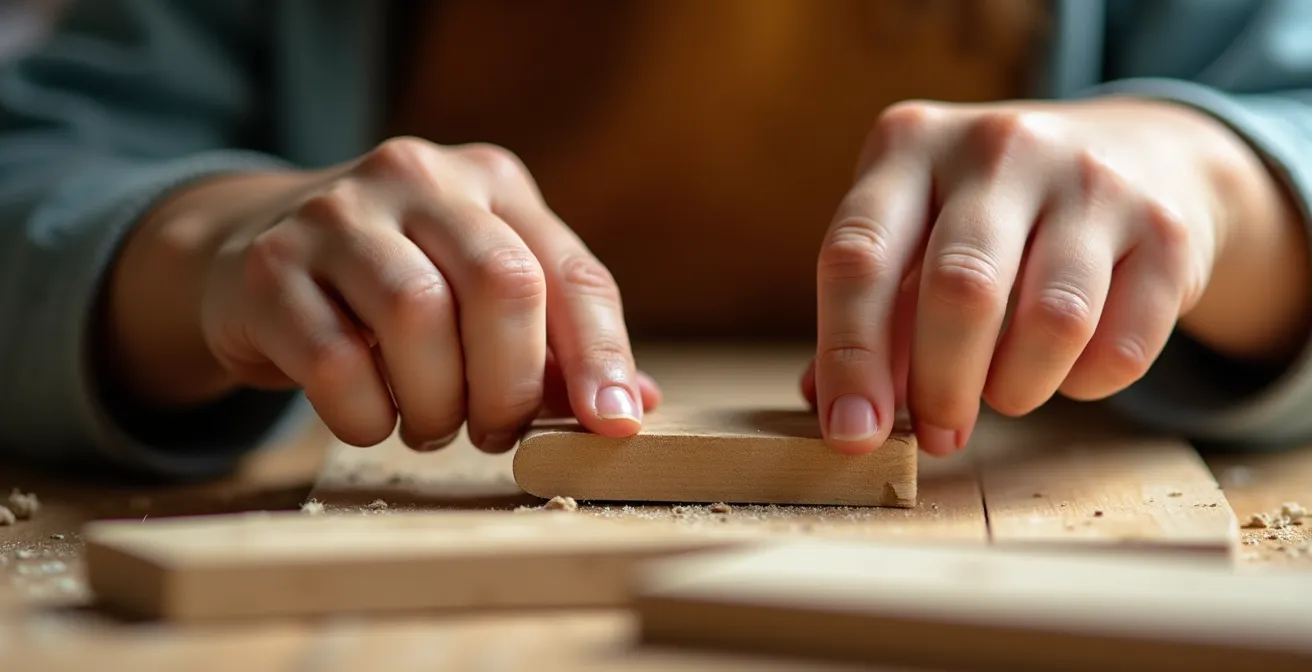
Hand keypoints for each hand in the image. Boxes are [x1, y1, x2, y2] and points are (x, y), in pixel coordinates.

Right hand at [107, 137, 660, 451]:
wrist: (245, 253)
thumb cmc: (392, 287)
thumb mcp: (478, 293)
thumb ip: (554, 345)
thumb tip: (632, 406)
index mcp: (491, 182)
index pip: (570, 271)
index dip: (602, 355)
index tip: (612, 425)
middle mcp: (418, 177)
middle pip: (501, 284)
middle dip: (511, 384)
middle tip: (495, 431)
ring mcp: (336, 213)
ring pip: (416, 316)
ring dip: (436, 403)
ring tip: (431, 425)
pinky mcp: (270, 267)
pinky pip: (335, 361)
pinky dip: (367, 416)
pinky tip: (371, 419)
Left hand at [803, 97, 1306, 455]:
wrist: (1140, 154)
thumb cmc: (992, 217)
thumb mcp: (915, 235)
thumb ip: (872, 315)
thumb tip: (827, 404)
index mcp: (910, 145)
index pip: (858, 256)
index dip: (849, 355)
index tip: (852, 433)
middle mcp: (998, 145)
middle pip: (961, 291)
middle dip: (941, 387)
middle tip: (939, 433)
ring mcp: (1092, 177)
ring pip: (1051, 322)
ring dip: (1016, 390)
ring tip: (1006, 393)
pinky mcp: (1168, 228)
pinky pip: (1121, 347)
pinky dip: (1084, 384)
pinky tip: (1068, 369)